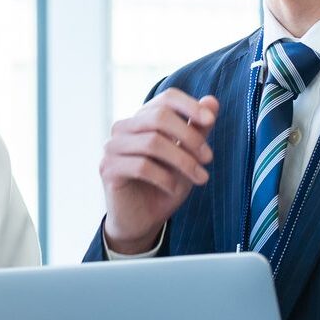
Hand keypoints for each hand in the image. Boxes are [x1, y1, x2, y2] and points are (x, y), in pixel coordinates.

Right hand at [101, 90, 218, 252]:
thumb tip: (211, 101)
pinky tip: (173, 189)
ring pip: (153, 142)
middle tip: (208, 158)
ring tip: (200, 177)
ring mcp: (112, 147)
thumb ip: (197, 129)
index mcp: (142, 119)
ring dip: (183, 161)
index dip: (189, 106)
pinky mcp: (108, 169)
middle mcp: (123, 128)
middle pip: (159, 117)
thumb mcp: (187, 157)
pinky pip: (141, 166)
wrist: (142, 221)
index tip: (210, 121)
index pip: (165, 99)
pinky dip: (164, 178)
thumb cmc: (164, 185)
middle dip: (190, 137)